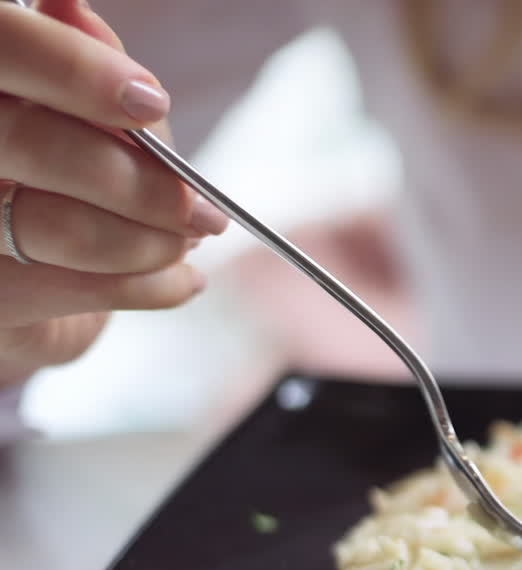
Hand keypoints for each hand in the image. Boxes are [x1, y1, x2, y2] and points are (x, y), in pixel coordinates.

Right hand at [0, 0, 227, 385]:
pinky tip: (180, 281)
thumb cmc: (50, 175)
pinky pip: (68, 292)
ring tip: (188, 242)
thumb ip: (82, 61)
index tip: (149, 100)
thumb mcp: (73, 108)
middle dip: (143, 182)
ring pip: (55, 227)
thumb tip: (75, 10)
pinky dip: (145, 287)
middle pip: (35, 144)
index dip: (73, 70)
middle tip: (205, 210)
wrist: (15, 283)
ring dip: (149, 242)